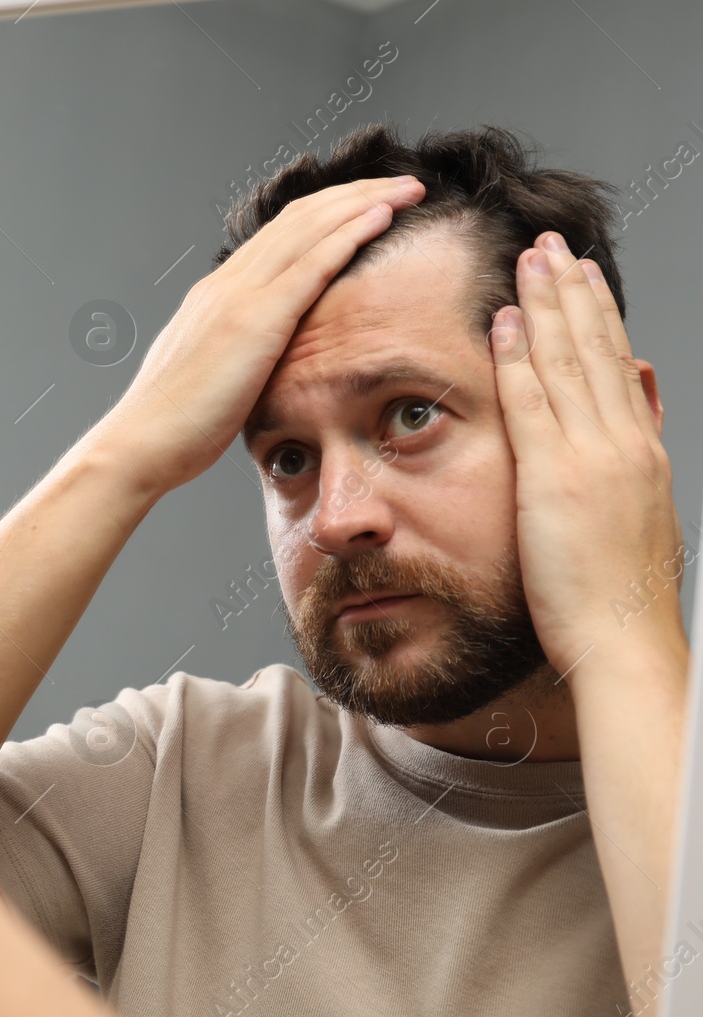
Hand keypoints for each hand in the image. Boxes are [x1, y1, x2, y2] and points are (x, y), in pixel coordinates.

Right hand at [92, 176, 425, 495]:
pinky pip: (312, 264)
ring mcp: (239, 296)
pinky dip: (350, 234)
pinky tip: (381, 218)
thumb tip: (259, 366)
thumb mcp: (211, 377)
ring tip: (406, 189)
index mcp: (216, 296)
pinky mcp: (254, 319)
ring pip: (310, 228)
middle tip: (400, 184)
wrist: (142, 443)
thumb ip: (236, 357)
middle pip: (300, 218)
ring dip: (364, 202)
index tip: (365, 204)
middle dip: (355, 194)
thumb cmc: (173, 427)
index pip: (280, 235)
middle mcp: (227, 284)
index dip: (327, 212)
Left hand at [489, 233, 686, 679]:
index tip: (582, 276)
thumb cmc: (620, 599)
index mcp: (641, 454)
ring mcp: (594, 457)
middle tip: (551, 245)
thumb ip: (629, 468)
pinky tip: (504, 321)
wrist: (625, 642)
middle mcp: (624, 444)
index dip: (598, 316)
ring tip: (529, 259)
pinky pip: (535, 403)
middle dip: (572, 292)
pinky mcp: (558, 477)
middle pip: (596, 349)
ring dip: (547, 304)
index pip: (615, 367)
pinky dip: (520, 356)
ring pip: (569, 362)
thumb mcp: (637, 521)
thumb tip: (626, 424)